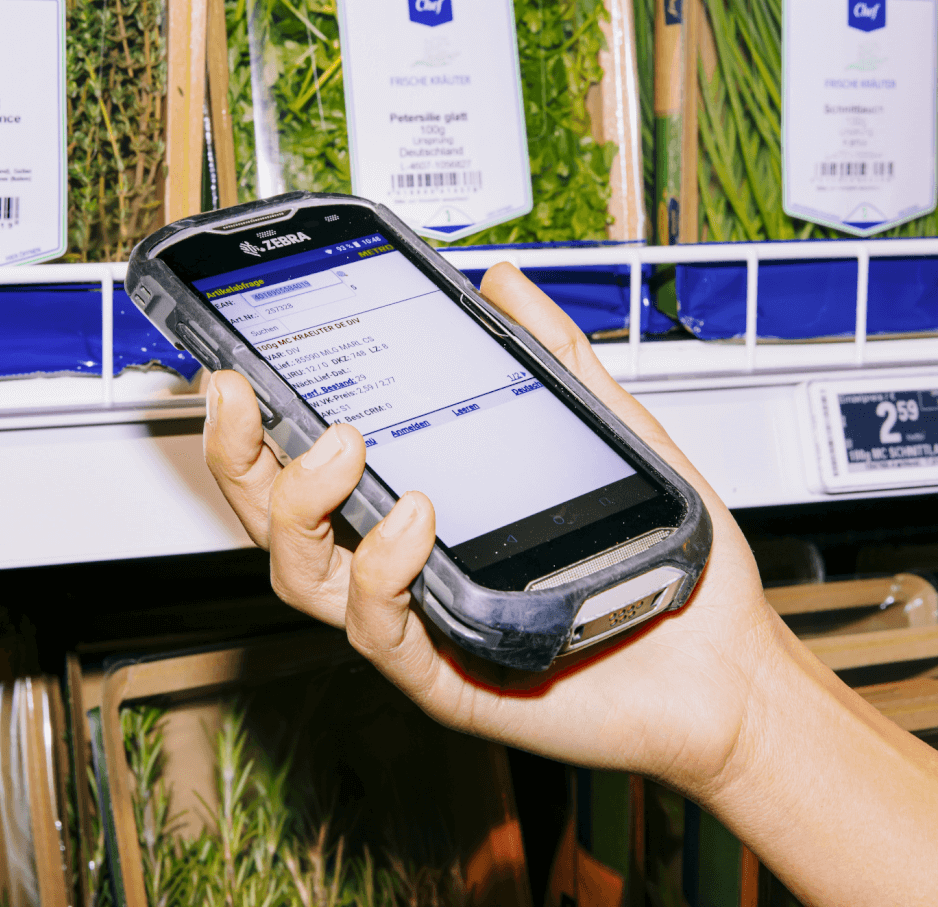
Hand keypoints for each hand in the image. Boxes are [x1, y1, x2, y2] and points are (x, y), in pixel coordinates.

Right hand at [202, 262, 777, 799]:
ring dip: (301, 506)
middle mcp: (401, 567)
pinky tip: (411, 518)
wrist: (723, 664)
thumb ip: (548, 357)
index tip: (239, 359)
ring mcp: (419, 623)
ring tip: (339, 447)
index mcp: (416, 510)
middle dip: (240, 456)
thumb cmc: (658, 557)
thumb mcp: (604, 431)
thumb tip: (500, 284)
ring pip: (306, 578)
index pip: (308, 465)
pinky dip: (381, 572)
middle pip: (278, 520)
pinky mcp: (448, 677)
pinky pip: (380, 633)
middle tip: (242, 392)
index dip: (259, 419)